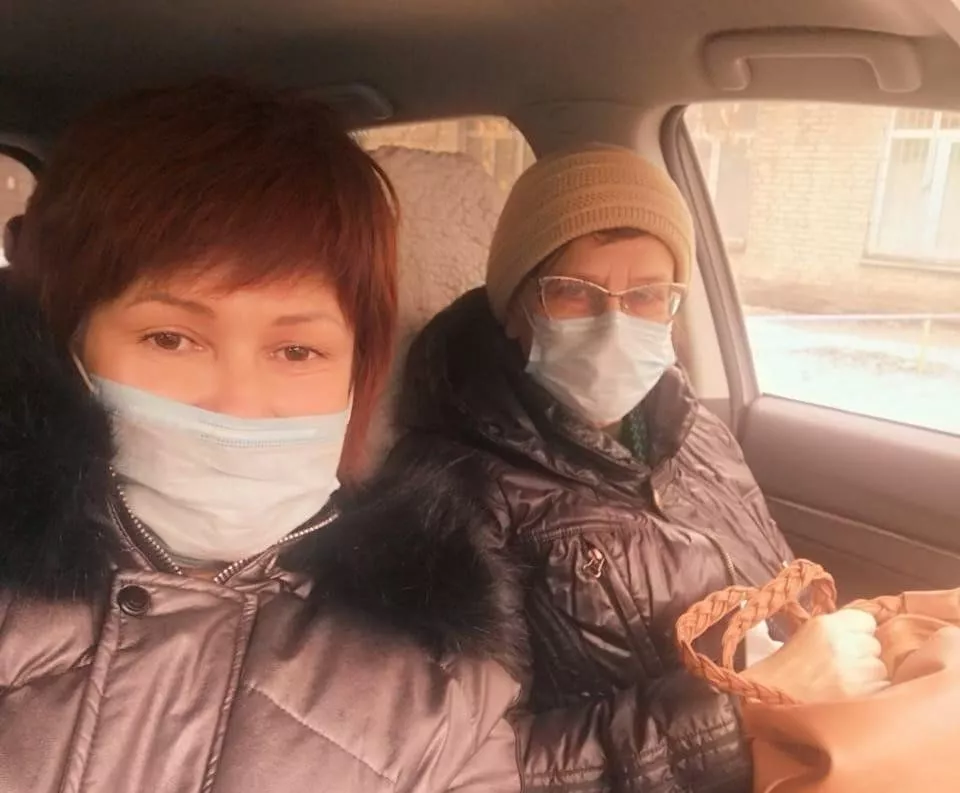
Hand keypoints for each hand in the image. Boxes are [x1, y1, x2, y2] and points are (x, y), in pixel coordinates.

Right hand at [740, 609, 887, 702]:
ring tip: (845, 683)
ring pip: (880, 668)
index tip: (850, 642)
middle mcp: (842, 644)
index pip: (866, 620)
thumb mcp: (805, 636)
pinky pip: (880, 689)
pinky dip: (871, 693)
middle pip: (874, 645)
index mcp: (825, 625)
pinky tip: (850, 696)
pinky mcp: (860, 696)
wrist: (767, 701)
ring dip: (868, 675)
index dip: (859, 632)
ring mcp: (854, 672)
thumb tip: (865, 631)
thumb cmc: (784, 670)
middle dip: (864, 654)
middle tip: (844, 666)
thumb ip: (835, 630)